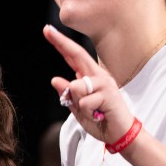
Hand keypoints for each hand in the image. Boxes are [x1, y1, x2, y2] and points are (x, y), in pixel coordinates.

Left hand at [44, 24, 133, 144]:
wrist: (119, 134)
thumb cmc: (100, 120)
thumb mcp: (78, 109)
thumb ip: (68, 95)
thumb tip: (55, 80)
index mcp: (90, 78)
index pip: (74, 58)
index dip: (61, 44)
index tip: (48, 31)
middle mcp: (98, 76)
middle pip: (78, 55)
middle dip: (61, 43)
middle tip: (47, 30)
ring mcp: (105, 83)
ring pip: (77, 86)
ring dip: (79, 105)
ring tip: (93, 113)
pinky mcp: (109, 94)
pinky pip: (84, 102)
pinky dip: (87, 112)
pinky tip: (100, 115)